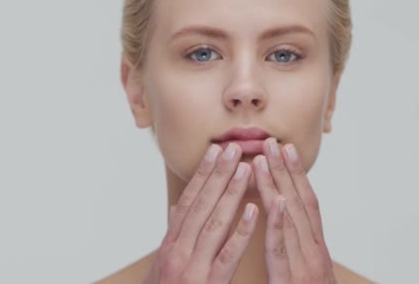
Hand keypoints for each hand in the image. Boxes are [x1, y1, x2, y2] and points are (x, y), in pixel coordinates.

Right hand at [144, 143, 259, 283]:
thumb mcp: (164, 263)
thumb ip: (173, 235)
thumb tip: (175, 210)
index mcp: (171, 243)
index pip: (189, 201)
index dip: (203, 174)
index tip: (215, 151)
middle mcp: (178, 249)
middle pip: (201, 205)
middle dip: (218, 174)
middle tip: (233, 148)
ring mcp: (191, 266)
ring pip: (214, 223)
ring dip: (231, 194)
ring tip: (246, 169)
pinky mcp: (206, 283)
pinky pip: (227, 255)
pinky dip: (241, 231)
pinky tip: (254, 212)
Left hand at [253, 138, 335, 283]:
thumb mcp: (297, 268)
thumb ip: (289, 245)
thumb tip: (277, 218)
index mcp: (310, 246)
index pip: (301, 202)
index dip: (292, 175)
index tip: (282, 149)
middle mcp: (312, 249)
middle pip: (299, 202)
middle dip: (286, 170)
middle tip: (274, 141)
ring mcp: (305, 262)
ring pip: (290, 217)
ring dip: (279, 185)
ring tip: (266, 158)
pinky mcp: (293, 276)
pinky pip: (283, 246)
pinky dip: (280, 221)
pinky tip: (275, 200)